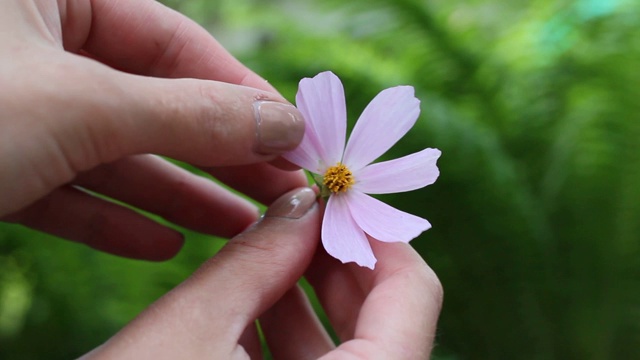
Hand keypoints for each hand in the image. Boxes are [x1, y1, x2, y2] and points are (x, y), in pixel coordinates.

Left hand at [0, 0, 305, 258]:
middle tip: (282, 191)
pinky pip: (63, 187)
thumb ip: (188, 115)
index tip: (295, 141)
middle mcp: (32, 45)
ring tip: (240, 227)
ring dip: (176, 195)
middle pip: (149, 102)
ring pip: (111, 153)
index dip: (241, 94)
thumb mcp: (79, 104)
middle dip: (218, 154)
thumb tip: (285, 125)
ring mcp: (12, 107)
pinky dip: (112, 218)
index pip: (172, 41)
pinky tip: (161, 244)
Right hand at [80, 188, 442, 358]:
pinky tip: (254, 305)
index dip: (379, 238)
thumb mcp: (186, 335)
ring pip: (350, 355)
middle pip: (386, 327)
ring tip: (271, 253)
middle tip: (299, 220)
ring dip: (313, 299)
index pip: (413, 298)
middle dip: (340, 265)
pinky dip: (293, 340)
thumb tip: (300, 202)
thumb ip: (255, 261)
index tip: (338, 204)